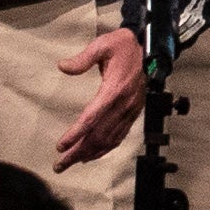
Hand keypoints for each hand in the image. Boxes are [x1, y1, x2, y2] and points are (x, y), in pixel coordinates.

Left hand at [49, 20, 152, 166]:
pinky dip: (104, 149)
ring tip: (70, 163)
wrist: (150, 50)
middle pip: (98, 135)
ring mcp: (130, 112)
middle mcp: (123, 105)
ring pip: (108, 140)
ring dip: (88, 154)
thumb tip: (63, 67)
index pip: (92, 117)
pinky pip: (118, 137)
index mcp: (114, 90)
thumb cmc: (123, 46)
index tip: (61, 146)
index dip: (76, 133)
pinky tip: (91, 156)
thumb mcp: (103, 44)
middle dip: (77, 151)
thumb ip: (83, 58)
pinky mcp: (133, 114)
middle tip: (59, 165)